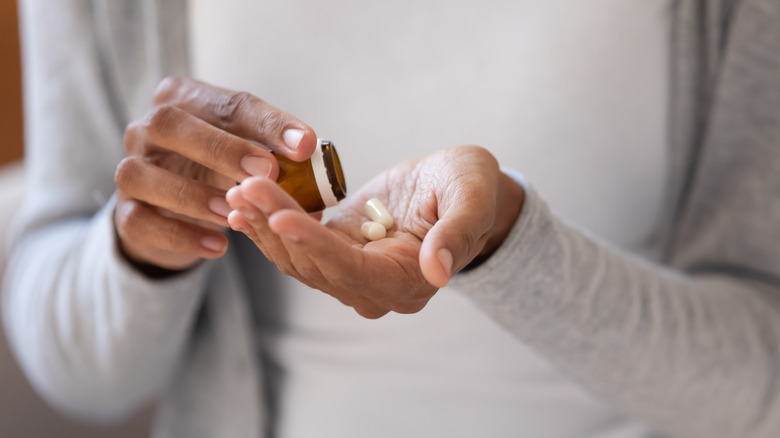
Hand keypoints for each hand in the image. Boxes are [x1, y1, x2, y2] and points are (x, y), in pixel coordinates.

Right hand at [114, 77, 316, 271]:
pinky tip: (218, 247)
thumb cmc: (219, 170)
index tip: (304, 145)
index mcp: (185, 100)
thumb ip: (278, 159)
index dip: (268, 123)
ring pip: (142, 174)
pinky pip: (140, 221)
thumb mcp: (248, 156)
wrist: (175, 211)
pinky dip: (180, 235)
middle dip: (221, 148)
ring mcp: (130, 169)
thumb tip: (317, 179)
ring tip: (234, 214)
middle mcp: (147, 128)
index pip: (227, 103)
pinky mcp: (125, 212)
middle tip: (266, 172)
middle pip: (169, 124)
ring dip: (193, 195)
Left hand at [226, 145, 524, 317]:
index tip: (280, 215)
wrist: (458, 188)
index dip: (315, 245)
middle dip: (278, 226)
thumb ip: (457, 235)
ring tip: (239, 190)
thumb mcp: (472, 198)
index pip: (351, 269)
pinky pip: (296, 246)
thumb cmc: (471, 188)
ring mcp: (352, 273)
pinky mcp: (336, 251)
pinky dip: (270, 225)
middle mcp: (375, 289)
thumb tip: (438, 272)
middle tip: (246, 186)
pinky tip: (245, 203)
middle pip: (314, 265)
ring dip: (265, 226)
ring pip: (297, 259)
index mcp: (408, 282)